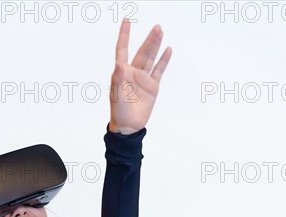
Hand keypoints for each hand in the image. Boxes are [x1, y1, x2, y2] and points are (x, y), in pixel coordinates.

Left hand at [109, 17, 172, 134]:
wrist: (129, 127)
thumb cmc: (120, 112)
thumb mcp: (117, 96)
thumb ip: (119, 79)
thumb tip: (119, 64)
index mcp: (121, 72)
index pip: (123, 49)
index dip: (125, 35)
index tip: (127, 21)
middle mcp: (132, 72)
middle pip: (142, 52)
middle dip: (149, 40)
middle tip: (157, 27)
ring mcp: (143, 79)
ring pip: (151, 58)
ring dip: (156, 45)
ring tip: (160, 32)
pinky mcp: (152, 86)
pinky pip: (159, 70)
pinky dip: (163, 60)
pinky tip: (168, 50)